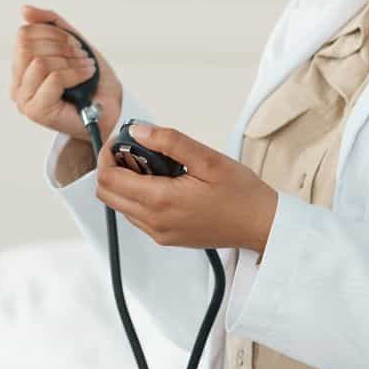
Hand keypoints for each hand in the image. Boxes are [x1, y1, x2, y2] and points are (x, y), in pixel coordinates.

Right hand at [11, 5, 123, 142]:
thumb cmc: (90, 79)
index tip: (73, 42)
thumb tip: (24, 10)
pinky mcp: (37, 111)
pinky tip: (86, 75)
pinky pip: (53, 78)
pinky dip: (75, 73)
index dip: (52, 32)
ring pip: (40, 62)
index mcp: (21, 67)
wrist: (110, 108)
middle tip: (81, 54)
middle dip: (61, 45)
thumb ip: (49, 24)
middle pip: (28, 47)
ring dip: (70, 61)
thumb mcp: (71, 42)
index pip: (24, 35)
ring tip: (85, 66)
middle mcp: (17, 84)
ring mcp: (24, 99)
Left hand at [94, 123, 278, 251]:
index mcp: (161, 200)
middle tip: (133, 149)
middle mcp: (154, 221)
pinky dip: (138, 196)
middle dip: (112, 167)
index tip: (123, 140)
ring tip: (152, 164)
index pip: (108, 179)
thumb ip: (169, 141)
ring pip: (119, 205)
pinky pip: (136, 216)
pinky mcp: (165, 237)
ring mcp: (158, 233)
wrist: (261, 225)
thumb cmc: (241, 194)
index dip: (108, 155)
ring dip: (125, 182)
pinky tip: (162, 182)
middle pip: (106, 194)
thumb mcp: (207, 158)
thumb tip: (138, 131)